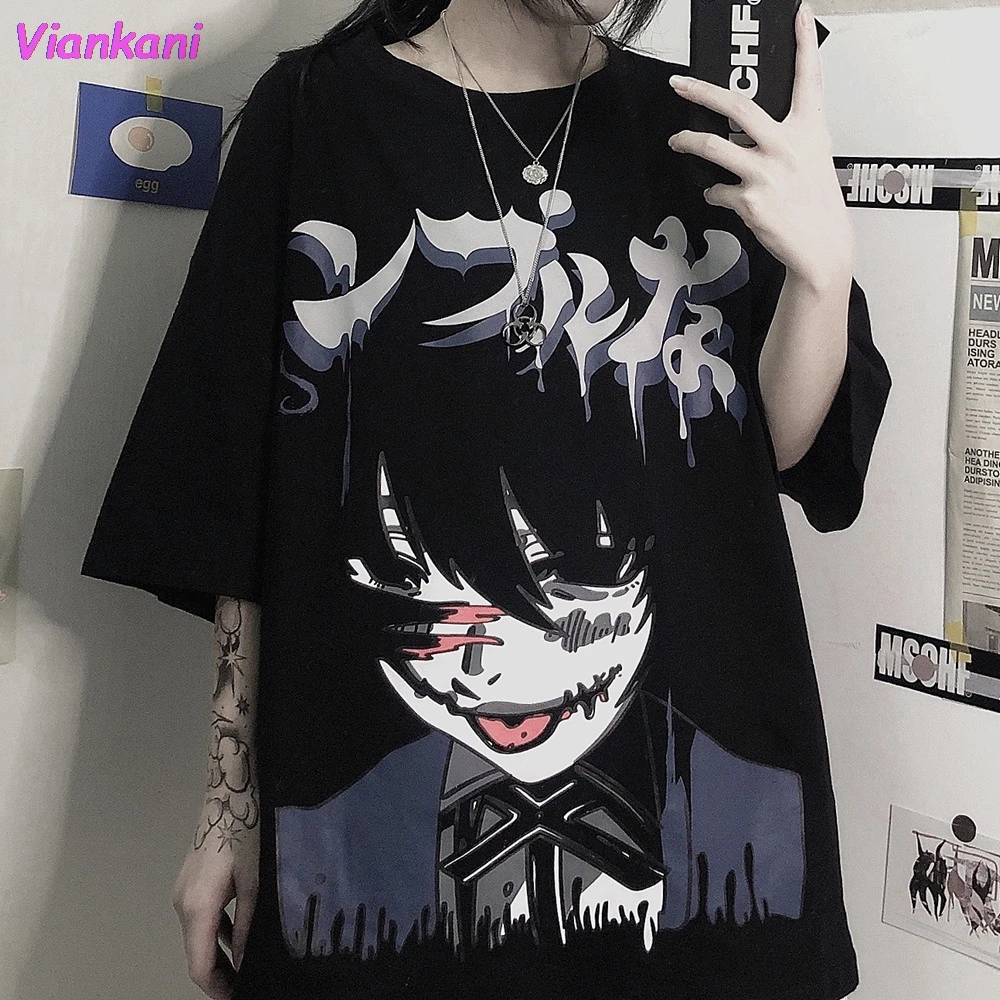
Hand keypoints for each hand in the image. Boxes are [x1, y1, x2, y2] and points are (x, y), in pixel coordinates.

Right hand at [172, 810, 258, 998]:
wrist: (227, 799)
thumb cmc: (243, 836)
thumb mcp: (253, 885)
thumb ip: (247, 927)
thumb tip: (245, 962)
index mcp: (198, 908)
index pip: (200, 965)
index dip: (217, 987)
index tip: (236, 996)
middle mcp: (182, 905)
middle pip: (196, 954)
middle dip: (219, 975)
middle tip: (244, 985)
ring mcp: (182, 894)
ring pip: (197, 937)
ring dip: (216, 955)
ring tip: (243, 968)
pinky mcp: (188, 885)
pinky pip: (199, 919)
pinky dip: (214, 934)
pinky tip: (236, 939)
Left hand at [666, 1, 853, 290]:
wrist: (821, 247)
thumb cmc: (814, 202)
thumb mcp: (813, 158)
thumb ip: (787, 136)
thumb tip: (748, 128)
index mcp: (810, 129)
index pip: (809, 78)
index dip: (804, 44)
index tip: (799, 13)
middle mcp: (788, 146)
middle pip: (738, 106)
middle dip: (702, 90)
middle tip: (678, 82)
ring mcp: (768, 173)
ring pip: (714, 147)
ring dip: (689, 141)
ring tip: (677, 140)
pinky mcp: (751, 202)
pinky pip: (718, 189)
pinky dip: (713, 192)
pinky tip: (718, 195)